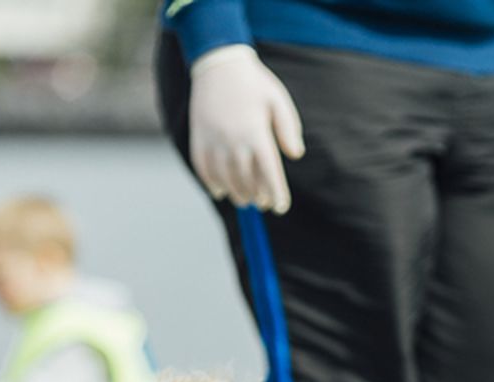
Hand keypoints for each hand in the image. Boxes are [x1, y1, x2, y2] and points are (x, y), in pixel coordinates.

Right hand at [188, 44, 304, 212]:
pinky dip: (210, 182)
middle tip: (264, 204)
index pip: (269, 173)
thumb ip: (288, 129)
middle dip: (257, 196)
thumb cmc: (255, 83)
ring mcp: (213, 138)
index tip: (281, 207)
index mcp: (256, 133)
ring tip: (245, 200)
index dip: (276, 193)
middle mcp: (233, 139)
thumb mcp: (278, 101)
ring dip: (236, 192)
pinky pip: (202, 166)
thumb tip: (295, 154)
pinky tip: (220, 191)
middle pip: (246, 179)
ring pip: (224, 177)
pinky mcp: (198, 135)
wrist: (218, 63)